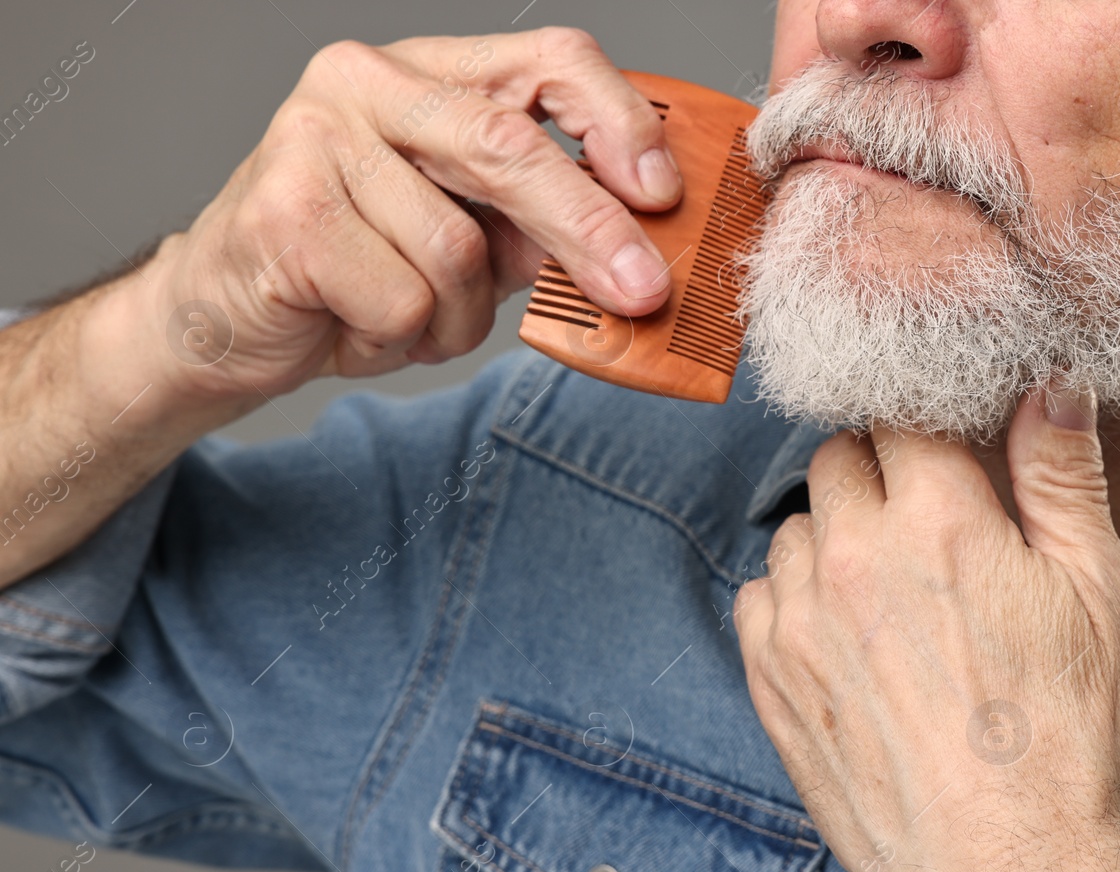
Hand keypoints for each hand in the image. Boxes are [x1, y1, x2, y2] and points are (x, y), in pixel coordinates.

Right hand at [119, 29, 681, 405]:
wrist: (229, 316)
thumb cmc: (365, 268)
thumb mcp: (473, 232)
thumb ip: (543, 221)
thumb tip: (643, 250)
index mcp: (429, 71)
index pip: (547, 58)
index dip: (616, 121)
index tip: (661, 192)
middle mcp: (366, 82)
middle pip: (508, 145)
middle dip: (586, 228)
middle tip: (642, 290)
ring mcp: (315, 139)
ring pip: (456, 249)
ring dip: (458, 315)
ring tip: (416, 316)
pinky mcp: (285, 211)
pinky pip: (403, 299)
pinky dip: (403, 338)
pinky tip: (363, 326)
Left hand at [734, 383, 1119, 871]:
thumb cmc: (1069, 745)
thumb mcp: (1099, 595)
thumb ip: (1062, 476)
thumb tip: (1051, 384)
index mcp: (940, 520)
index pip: (901, 412)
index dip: (929, 422)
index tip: (949, 446)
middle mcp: (854, 557)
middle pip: (839, 457)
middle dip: (882, 470)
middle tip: (931, 521)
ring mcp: (800, 620)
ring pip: (797, 525)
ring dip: (836, 534)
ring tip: (895, 590)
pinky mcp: (771, 680)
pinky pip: (760, 596)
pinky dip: (796, 598)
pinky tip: (849, 636)